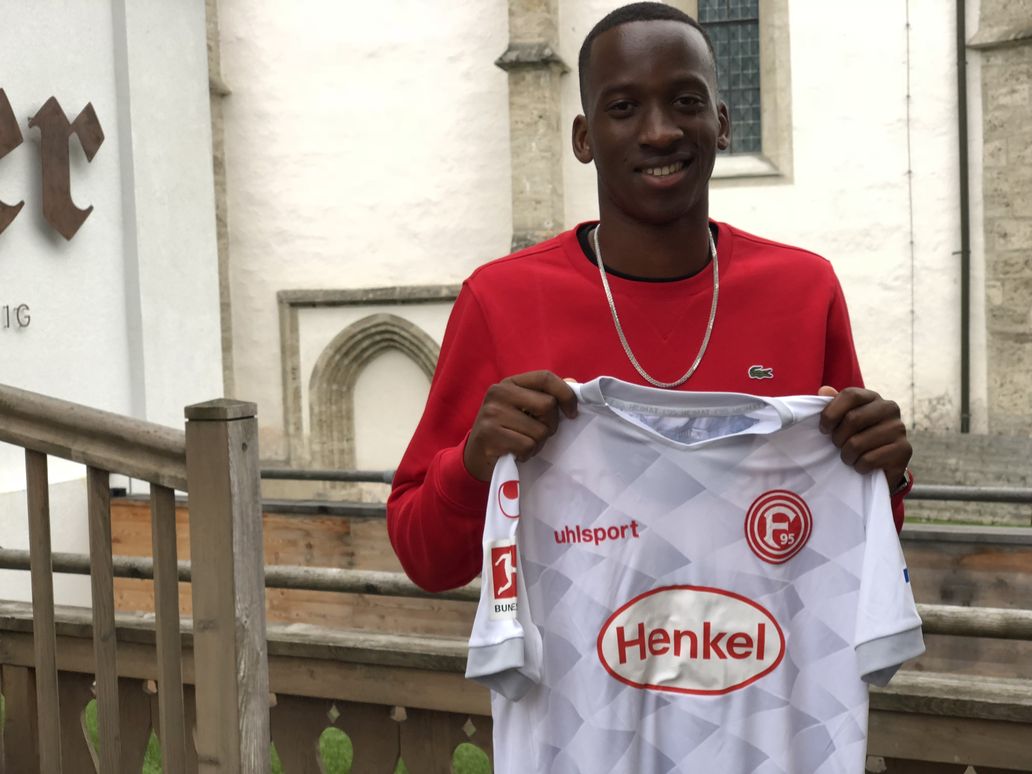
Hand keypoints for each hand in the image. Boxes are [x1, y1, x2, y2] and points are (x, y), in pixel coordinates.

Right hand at [463, 371, 578, 481]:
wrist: (475, 457)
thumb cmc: (506, 430)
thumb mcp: (523, 408)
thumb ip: (546, 395)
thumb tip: (573, 382)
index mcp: (510, 383)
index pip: (545, 378)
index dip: (566, 394)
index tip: (572, 413)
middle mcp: (498, 393)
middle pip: (548, 405)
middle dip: (551, 425)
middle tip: (538, 434)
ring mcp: (492, 413)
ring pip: (540, 430)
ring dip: (538, 444)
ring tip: (523, 444)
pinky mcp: (489, 435)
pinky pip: (527, 446)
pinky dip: (527, 454)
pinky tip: (516, 453)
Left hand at [818, 386, 910, 491]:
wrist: (881, 465)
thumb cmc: (857, 438)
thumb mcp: (842, 420)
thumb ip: (833, 404)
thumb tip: (824, 390)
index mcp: (873, 397)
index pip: (850, 395)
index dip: (831, 412)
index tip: (824, 429)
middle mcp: (889, 408)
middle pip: (853, 419)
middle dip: (837, 437)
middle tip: (837, 446)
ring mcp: (899, 428)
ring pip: (858, 443)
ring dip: (846, 455)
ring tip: (849, 457)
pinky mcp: (904, 450)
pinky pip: (869, 460)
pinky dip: (859, 466)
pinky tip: (862, 466)